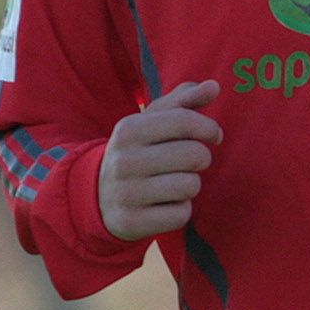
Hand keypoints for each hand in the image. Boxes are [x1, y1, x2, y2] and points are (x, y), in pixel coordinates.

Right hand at [98, 80, 221, 240]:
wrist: (96, 197)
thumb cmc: (138, 152)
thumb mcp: (152, 122)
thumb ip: (184, 101)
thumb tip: (214, 86)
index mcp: (128, 129)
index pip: (185, 121)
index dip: (209, 128)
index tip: (213, 135)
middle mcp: (124, 161)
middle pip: (195, 155)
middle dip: (201, 158)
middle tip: (189, 163)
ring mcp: (126, 193)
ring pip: (191, 186)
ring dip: (191, 185)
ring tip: (172, 183)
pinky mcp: (131, 222)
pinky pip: (181, 214)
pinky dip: (180, 210)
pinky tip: (163, 205)